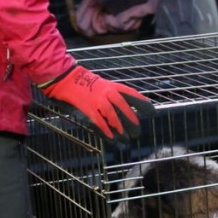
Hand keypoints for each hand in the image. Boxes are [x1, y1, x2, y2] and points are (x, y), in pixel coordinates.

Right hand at [40, 65, 154, 142]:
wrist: (65, 77)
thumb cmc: (83, 83)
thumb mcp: (101, 85)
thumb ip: (112, 96)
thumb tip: (124, 109)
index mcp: (111, 86)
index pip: (131, 94)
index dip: (143, 103)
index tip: (152, 112)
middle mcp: (107, 92)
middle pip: (124, 108)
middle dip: (132, 120)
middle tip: (137, 132)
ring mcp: (97, 101)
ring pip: (113, 117)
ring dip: (121, 129)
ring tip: (126, 140)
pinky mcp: (87, 109)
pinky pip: (99, 123)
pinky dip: (106, 132)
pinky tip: (112, 140)